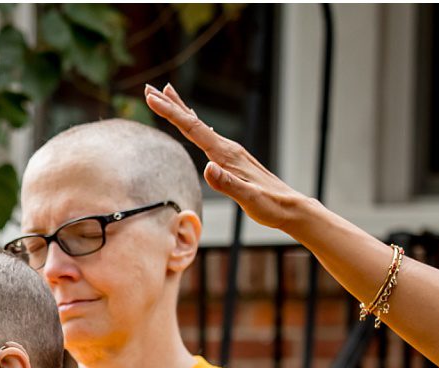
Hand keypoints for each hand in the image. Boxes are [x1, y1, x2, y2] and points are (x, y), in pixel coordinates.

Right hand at [144, 82, 311, 233]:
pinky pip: (206, 135)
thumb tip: (207, 168)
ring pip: (199, 126)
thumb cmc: (269, 205)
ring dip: (181, 110)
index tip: (152, 99)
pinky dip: (194, 124)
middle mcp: (227, 147)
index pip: (193, 129)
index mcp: (226, 154)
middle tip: (149, 90)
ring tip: (167, 95)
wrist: (289, 207)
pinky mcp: (231, 158)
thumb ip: (227, 184)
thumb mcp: (248, 198)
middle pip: (193, 121)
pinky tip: (192, 122)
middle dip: (171, 104)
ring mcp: (230, 151)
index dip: (171, 113)